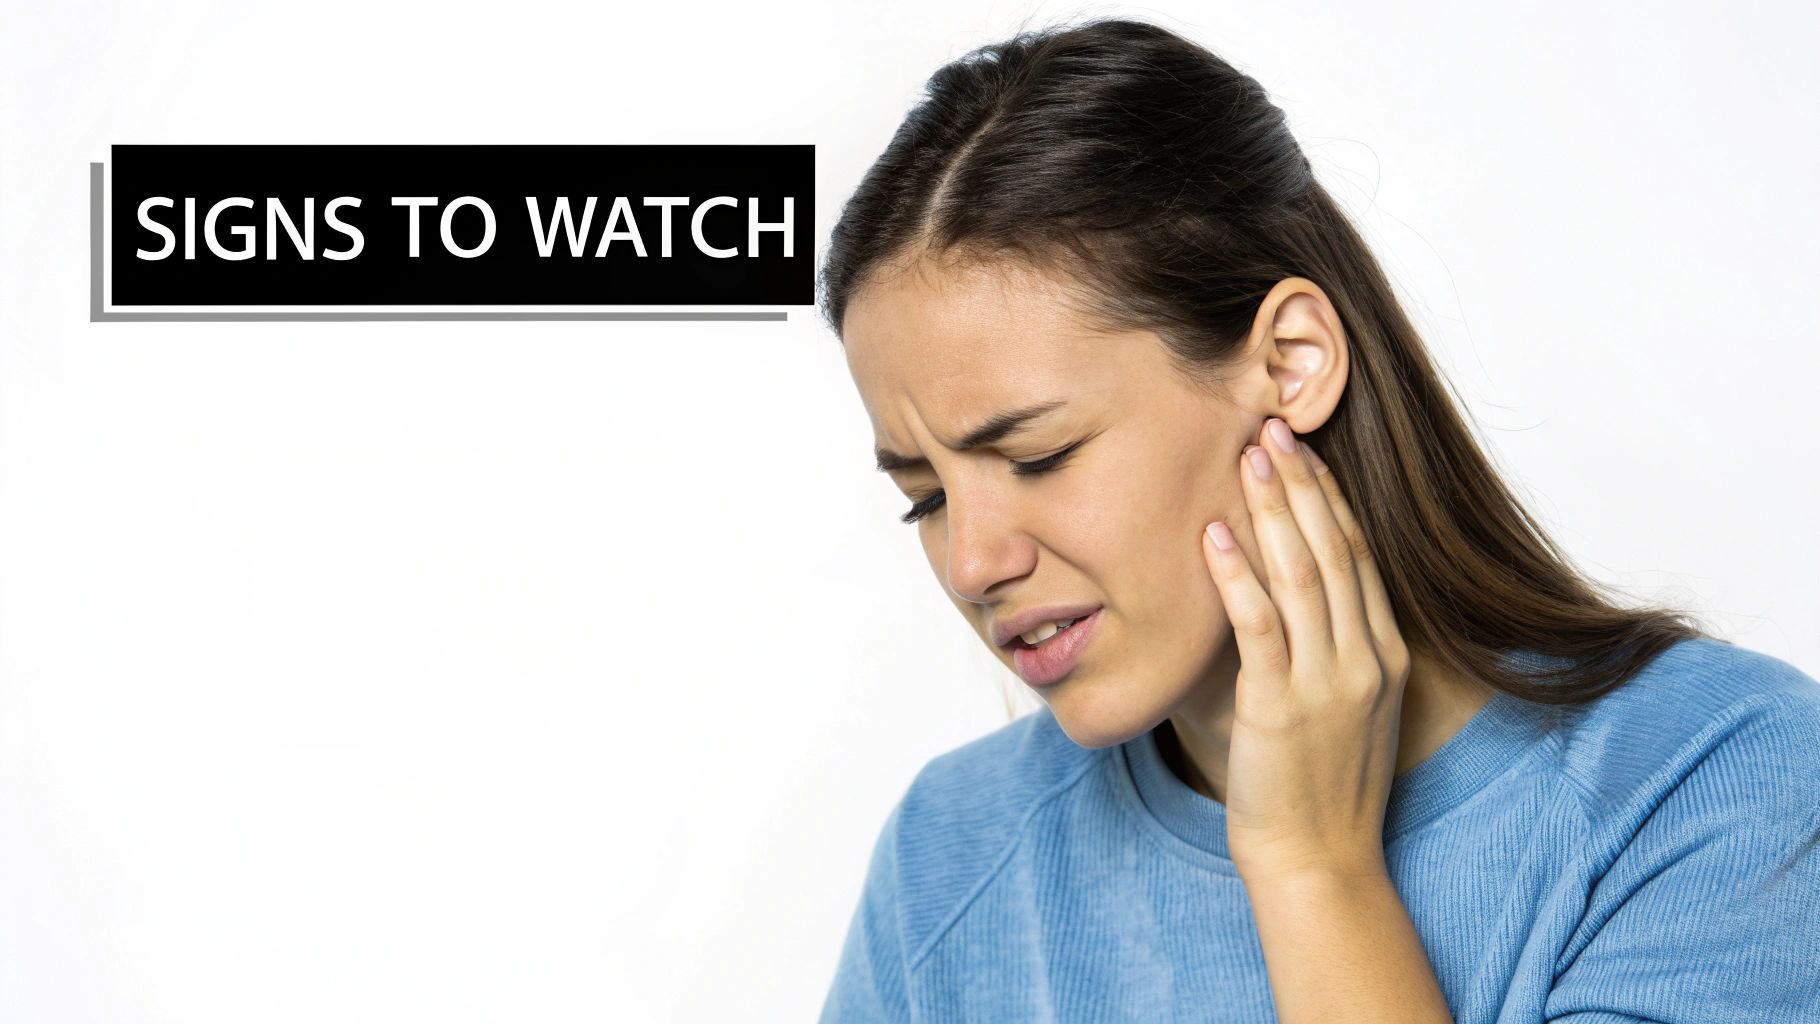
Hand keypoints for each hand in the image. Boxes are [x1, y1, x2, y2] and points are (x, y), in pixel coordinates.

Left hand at [1199, 418, 1411, 884]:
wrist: (1319, 863)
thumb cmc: (1320, 791)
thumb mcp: (1346, 711)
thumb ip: (1330, 652)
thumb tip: (1288, 597)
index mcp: (1385, 657)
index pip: (1358, 557)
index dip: (1330, 499)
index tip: (1304, 452)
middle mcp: (1365, 662)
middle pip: (1335, 551)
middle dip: (1303, 484)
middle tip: (1272, 427)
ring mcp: (1328, 684)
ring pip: (1302, 575)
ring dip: (1273, 510)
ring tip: (1249, 456)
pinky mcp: (1281, 708)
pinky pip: (1260, 626)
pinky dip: (1239, 575)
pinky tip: (1217, 534)